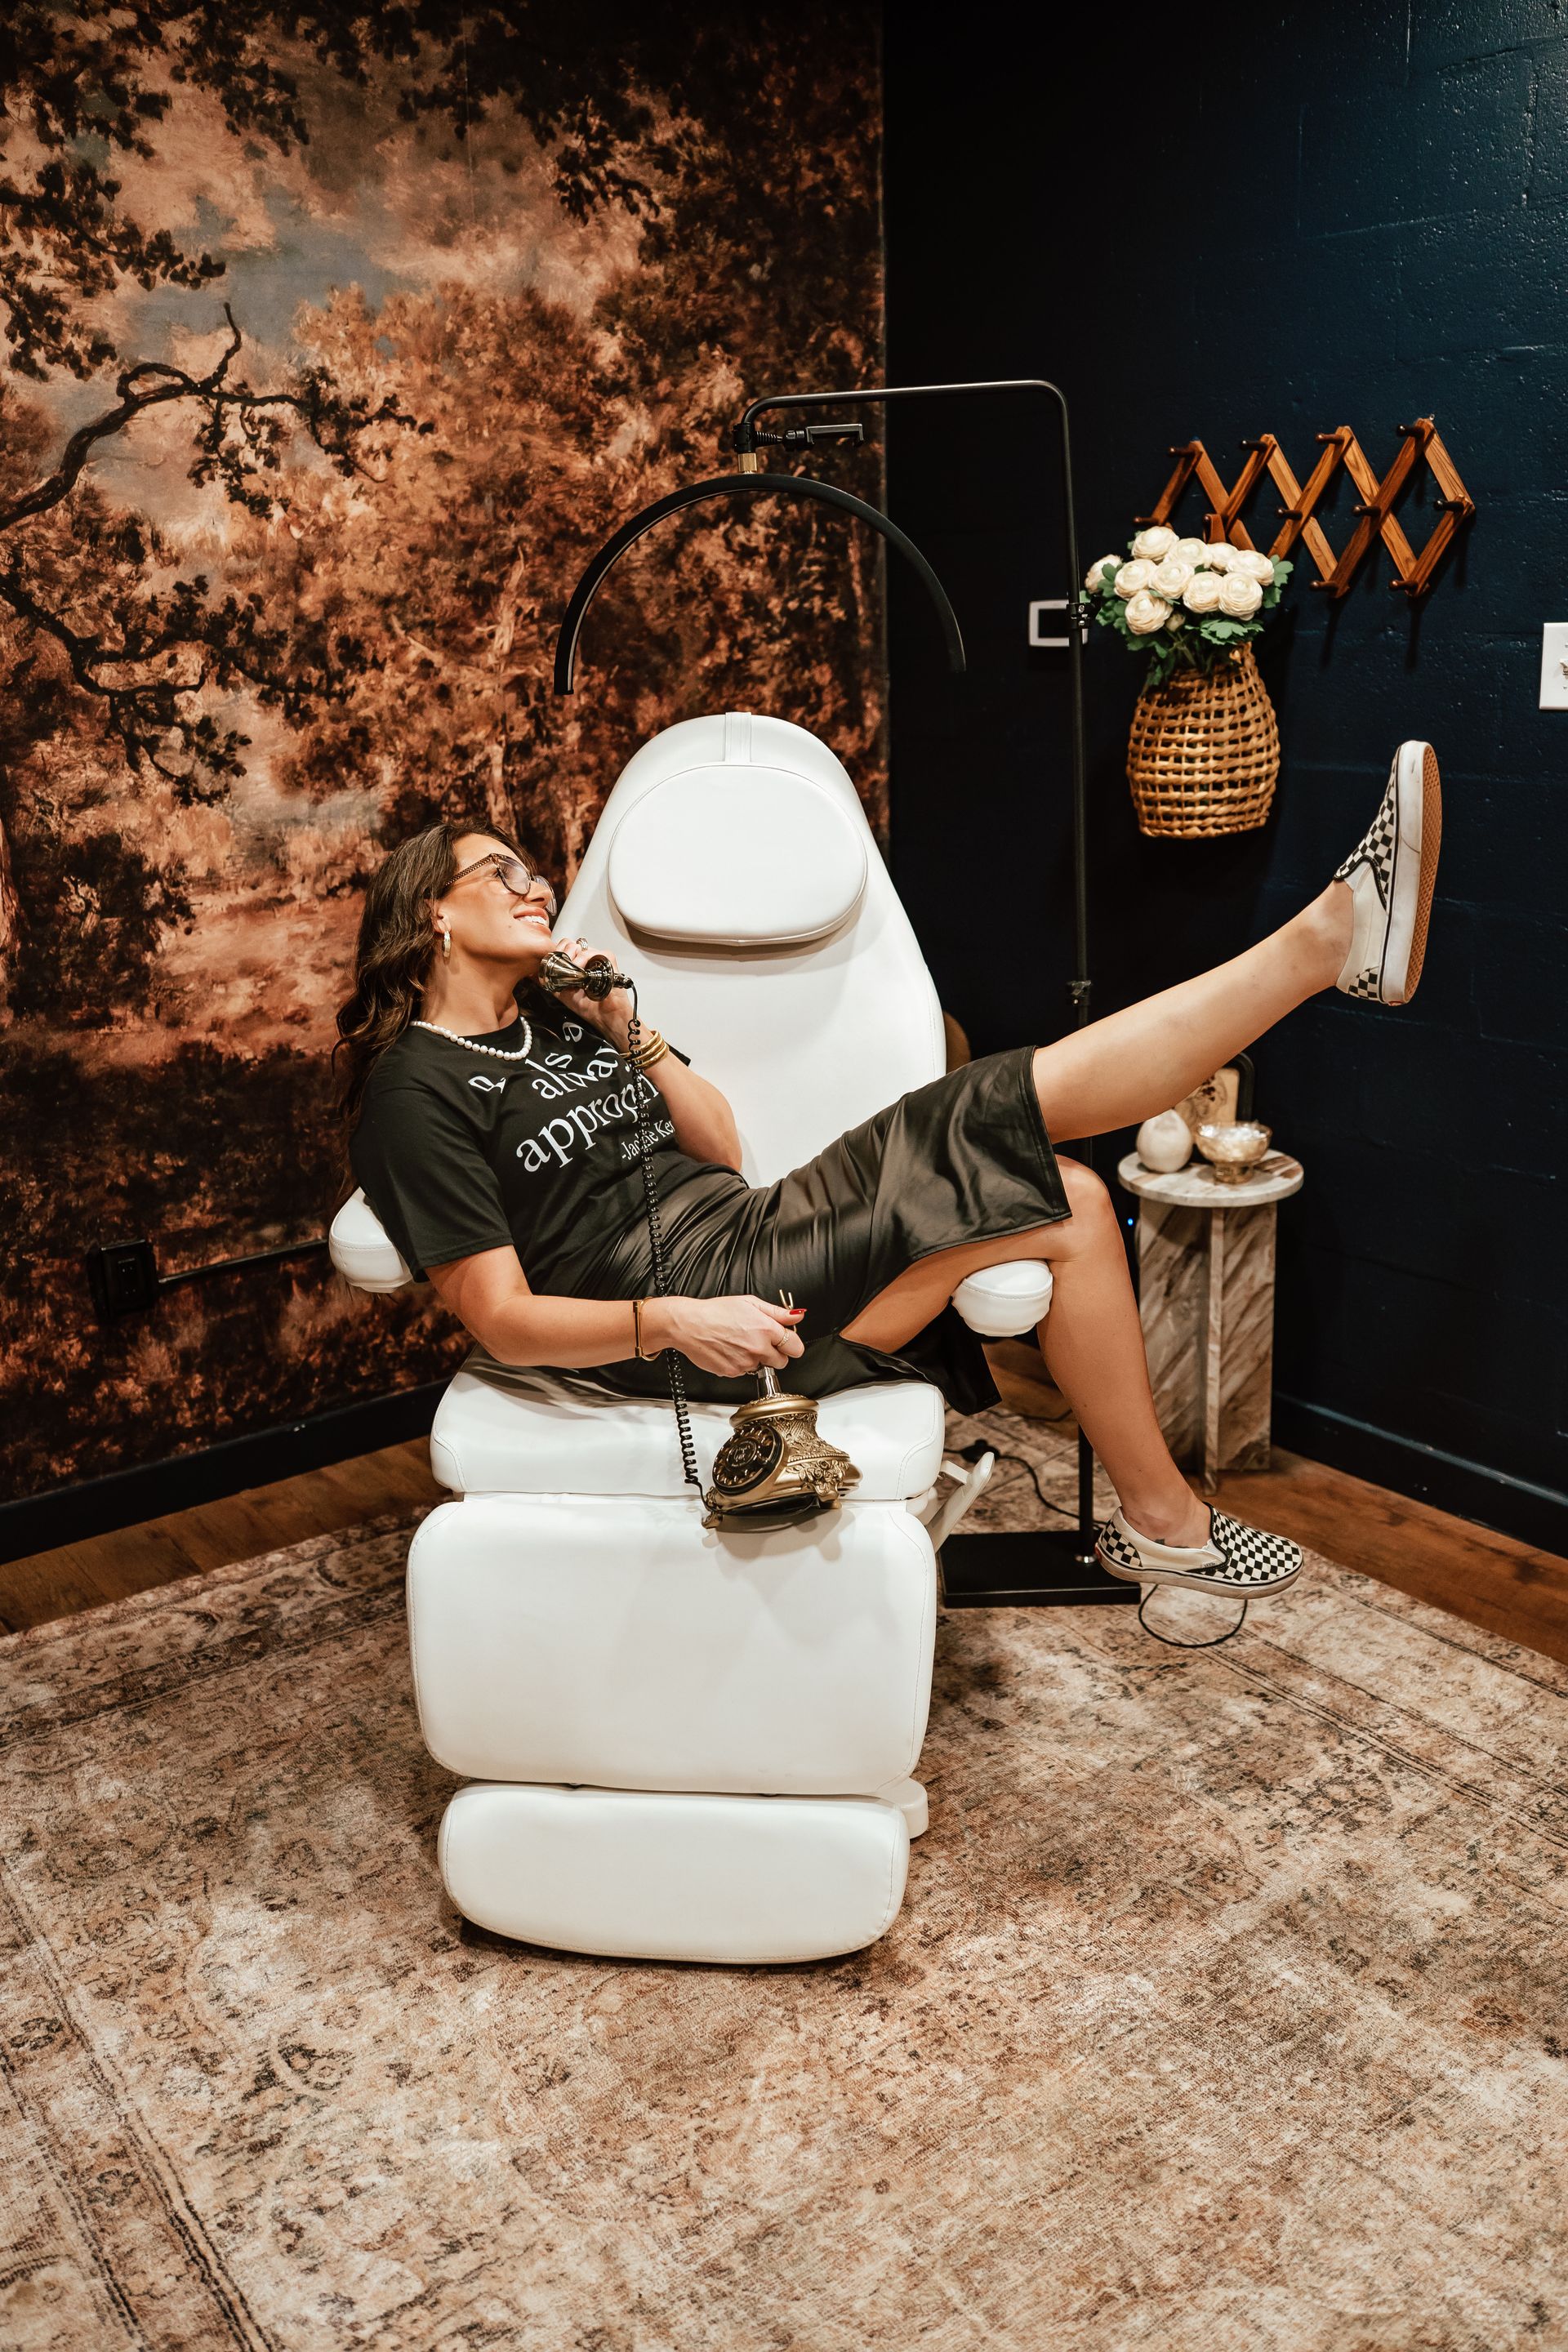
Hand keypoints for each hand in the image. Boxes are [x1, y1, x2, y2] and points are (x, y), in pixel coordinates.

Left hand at [547, 934, 634, 1046]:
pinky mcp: (607, 957)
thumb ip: (549, 978)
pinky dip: (584, 961)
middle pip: (569, 944)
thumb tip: (536, 970)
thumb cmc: (585, 1004)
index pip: (562, 946)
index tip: (555, 963)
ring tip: (574, 975)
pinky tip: (584, 974)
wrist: (604, 1014)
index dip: (557, 952)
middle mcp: (585, 957)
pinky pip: (591, 952)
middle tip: (565, 970)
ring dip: (573, 960)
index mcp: (575, 962)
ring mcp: (596, 956)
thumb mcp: (560, 991)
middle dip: (563, 956)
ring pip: (579, 947)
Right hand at [657, 1294, 806, 1376]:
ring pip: (762, 1367)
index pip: (796, 1347)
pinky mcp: (733, 1372)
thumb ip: (778, 1312)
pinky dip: (740, 1363)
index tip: (786, 1342)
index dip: (791, 1344)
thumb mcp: (750, 1302)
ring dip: (756, 1358)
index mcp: (767, 1329)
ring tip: (739, 1342)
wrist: (689, 1325)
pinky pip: (744, 1371)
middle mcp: (758, 1348)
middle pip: (782, 1362)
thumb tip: (798, 1315)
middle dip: (775, 1354)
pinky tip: (729, 1350)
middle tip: (760, 1342)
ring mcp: (746, 1363)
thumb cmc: (716, 1311)